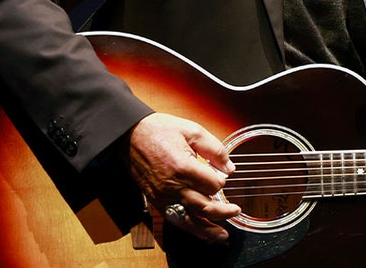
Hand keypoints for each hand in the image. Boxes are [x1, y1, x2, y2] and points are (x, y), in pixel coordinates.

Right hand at [121, 112, 240, 242]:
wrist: (130, 135)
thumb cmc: (159, 130)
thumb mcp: (193, 130)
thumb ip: (215, 149)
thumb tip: (230, 168)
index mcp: (185, 167)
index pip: (214, 185)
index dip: (221, 180)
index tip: (220, 174)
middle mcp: (173, 186)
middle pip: (205, 207)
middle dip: (224, 212)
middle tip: (235, 211)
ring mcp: (163, 196)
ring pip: (190, 219)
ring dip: (208, 229)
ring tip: (221, 235)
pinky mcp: (156, 200)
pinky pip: (174, 219)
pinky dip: (189, 228)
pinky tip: (199, 231)